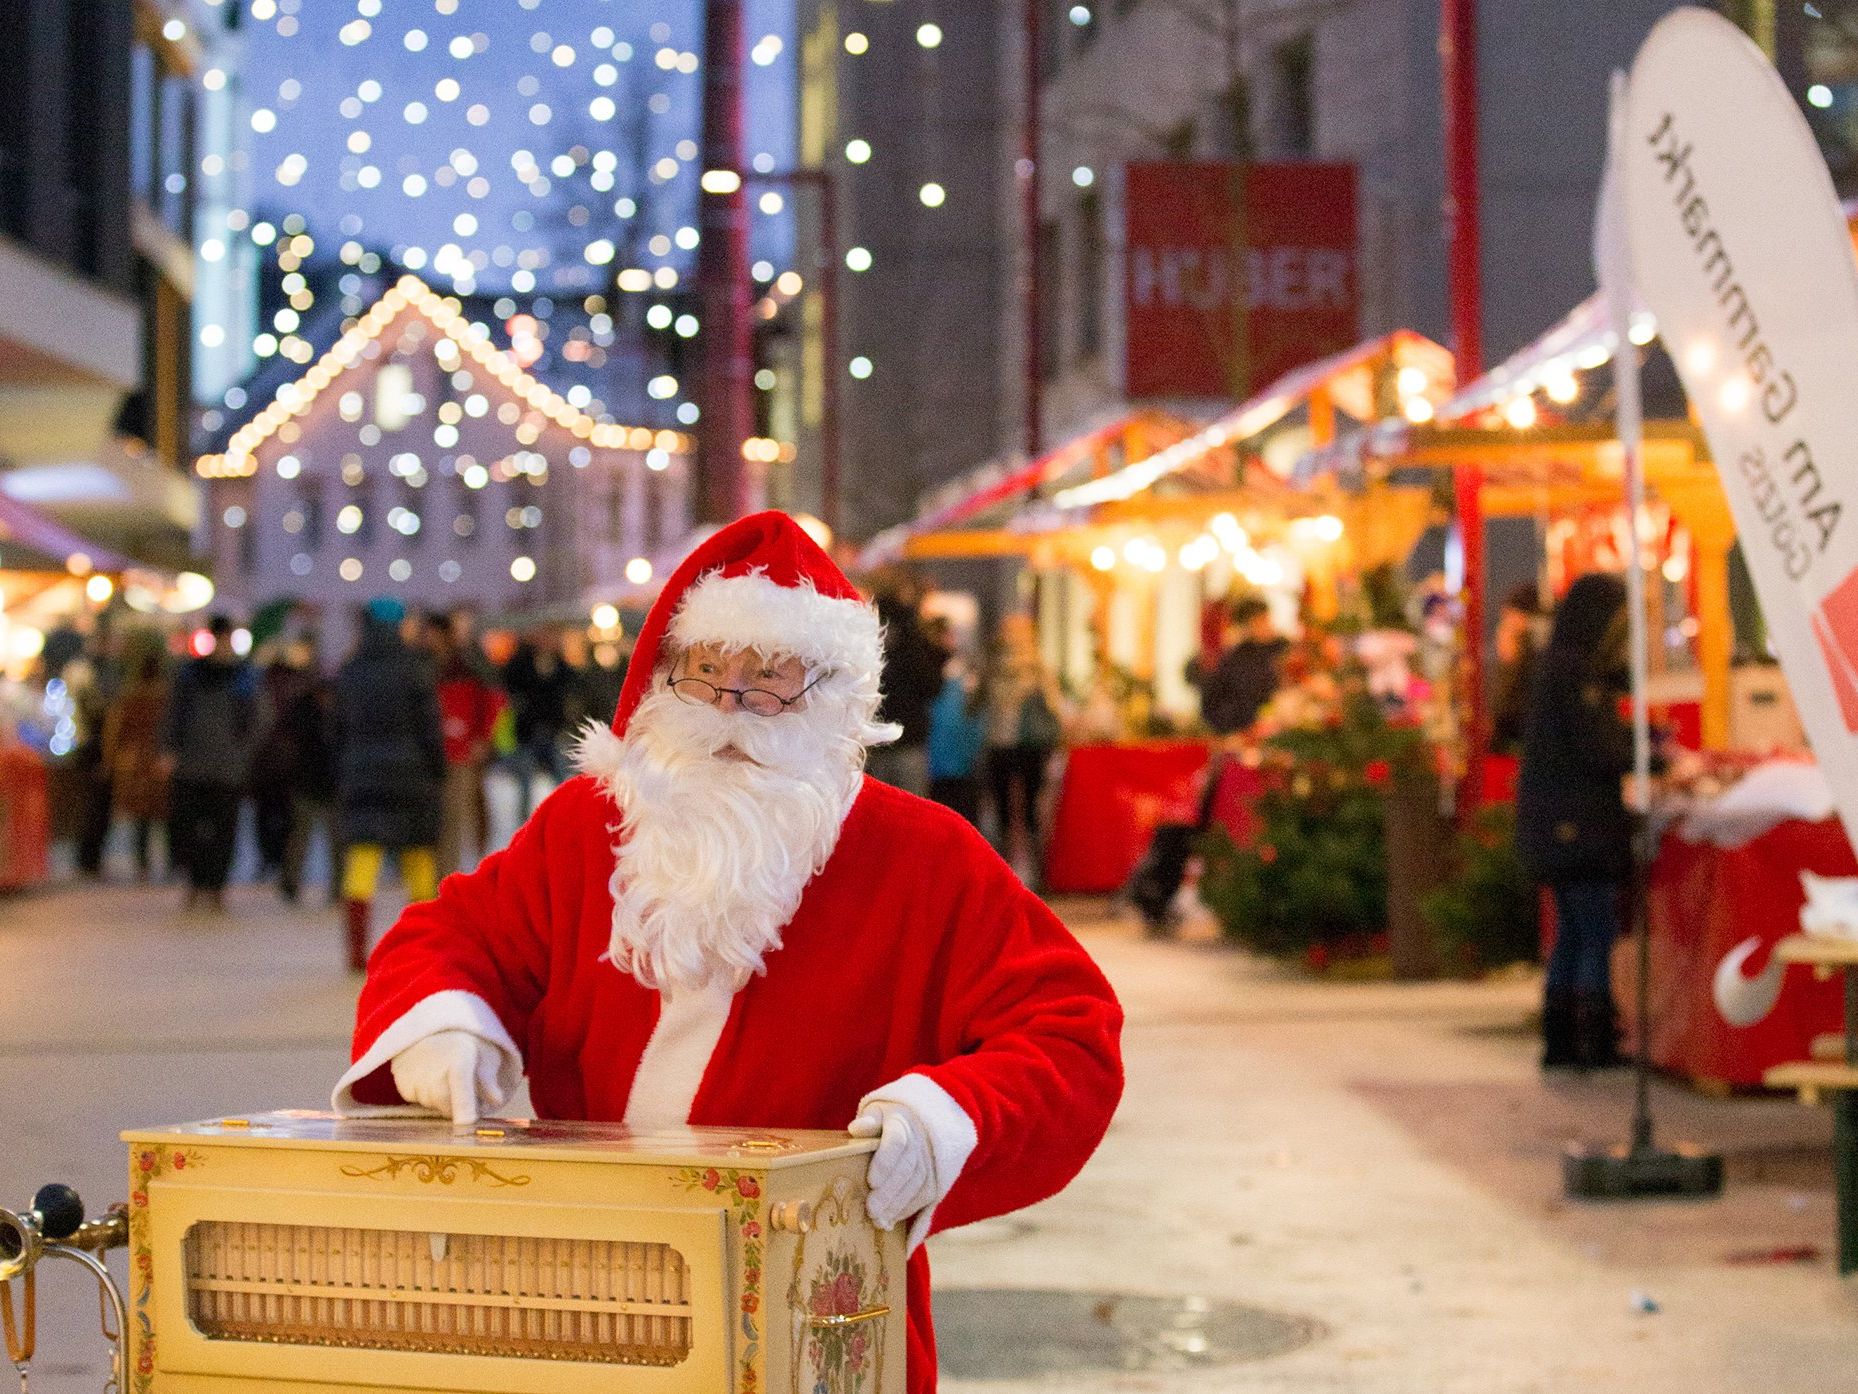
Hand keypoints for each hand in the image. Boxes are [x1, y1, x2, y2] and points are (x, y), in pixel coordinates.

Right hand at [389, 1030, 501, 1123]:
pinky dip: (424, 1094)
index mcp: (459, 1060)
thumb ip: (489, 1079)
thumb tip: (496, 1099)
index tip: (466, 1123)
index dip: (465, 1109)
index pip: (462, 1090)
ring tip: (444, 1075)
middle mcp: (434, 1069)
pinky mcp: (400, 1082)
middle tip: (462, 1088)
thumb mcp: (485, 1054)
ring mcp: (414, 1076)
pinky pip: (416, 1100)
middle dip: (456, 1106)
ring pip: (431, 1105)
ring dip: (440, 1099)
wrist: (432, 1027)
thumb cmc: (466, 1043)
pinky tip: (429, 1075)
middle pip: (447, 1107)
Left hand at [848, 1101, 936, 1230]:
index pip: (897, 1142)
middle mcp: (919, 1141)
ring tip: (878, 1219)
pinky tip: (892, 1219)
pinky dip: (909, 1209)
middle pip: (907, 1168)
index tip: (871, 1181)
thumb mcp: (876, 1113)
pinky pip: (925, 1195)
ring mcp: (930, 1159)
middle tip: (871, 1210)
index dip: (885, 1162)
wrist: (916, 1122)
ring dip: (898, 1204)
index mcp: (901, 1122)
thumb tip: (856, 1128)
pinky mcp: (935, 1175)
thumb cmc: (887, 1121)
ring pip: (917, 1184)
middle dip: (889, 1192)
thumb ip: (867, 1122)